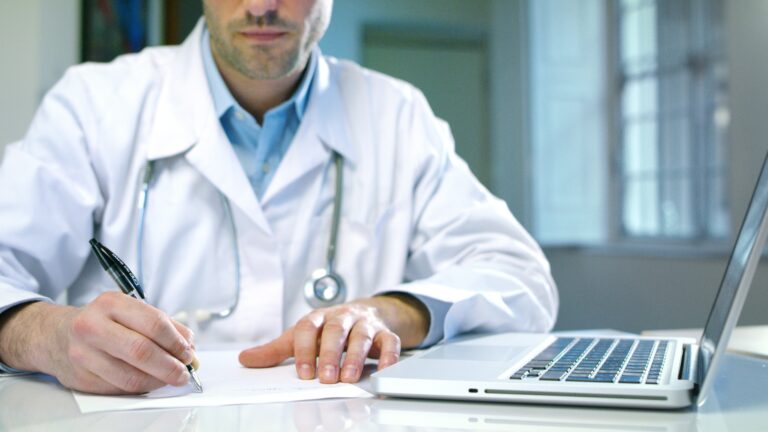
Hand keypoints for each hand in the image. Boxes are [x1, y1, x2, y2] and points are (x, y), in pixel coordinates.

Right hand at [0, 293, 195, 394]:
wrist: (55, 335)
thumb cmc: (101, 321)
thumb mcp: (129, 310)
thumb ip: (162, 324)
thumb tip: (189, 345)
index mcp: (111, 304)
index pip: (154, 323)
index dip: (176, 341)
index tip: (189, 352)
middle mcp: (93, 326)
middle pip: (142, 351)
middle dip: (170, 365)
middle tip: (184, 372)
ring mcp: (83, 354)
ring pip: (131, 375)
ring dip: (158, 380)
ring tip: (170, 378)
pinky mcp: (80, 378)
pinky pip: (119, 388)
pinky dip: (141, 387)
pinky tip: (149, 381)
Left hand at [238, 294, 428, 382]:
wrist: (365, 312)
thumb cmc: (327, 329)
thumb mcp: (301, 337)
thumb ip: (276, 350)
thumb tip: (245, 359)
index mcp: (318, 318)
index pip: (308, 328)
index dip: (305, 350)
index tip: (303, 373)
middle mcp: (342, 317)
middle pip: (336, 330)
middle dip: (331, 354)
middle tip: (327, 377)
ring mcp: (365, 324)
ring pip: (362, 336)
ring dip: (356, 357)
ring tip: (349, 378)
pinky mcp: (385, 333)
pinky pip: (390, 342)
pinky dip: (389, 356)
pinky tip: (383, 371)